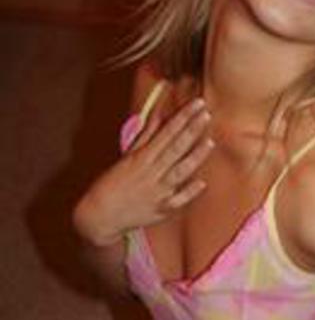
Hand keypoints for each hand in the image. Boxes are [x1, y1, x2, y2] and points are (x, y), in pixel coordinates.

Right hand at [74, 98, 212, 245]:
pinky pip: (178, 201)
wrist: (100, 215)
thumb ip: (146, 136)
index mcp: (143, 157)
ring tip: (210, 142)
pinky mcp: (161, 210)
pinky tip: (202, 183)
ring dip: (194, 157)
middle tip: (206, 114)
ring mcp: (157, 192)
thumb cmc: (112, 183)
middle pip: (175, 148)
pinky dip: (188, 192)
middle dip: (191, 130)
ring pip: (179, 172)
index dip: (183, 117)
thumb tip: (158, 114)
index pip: (167, 132)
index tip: (197, 104)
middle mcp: (151, 172)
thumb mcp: (127, 157)